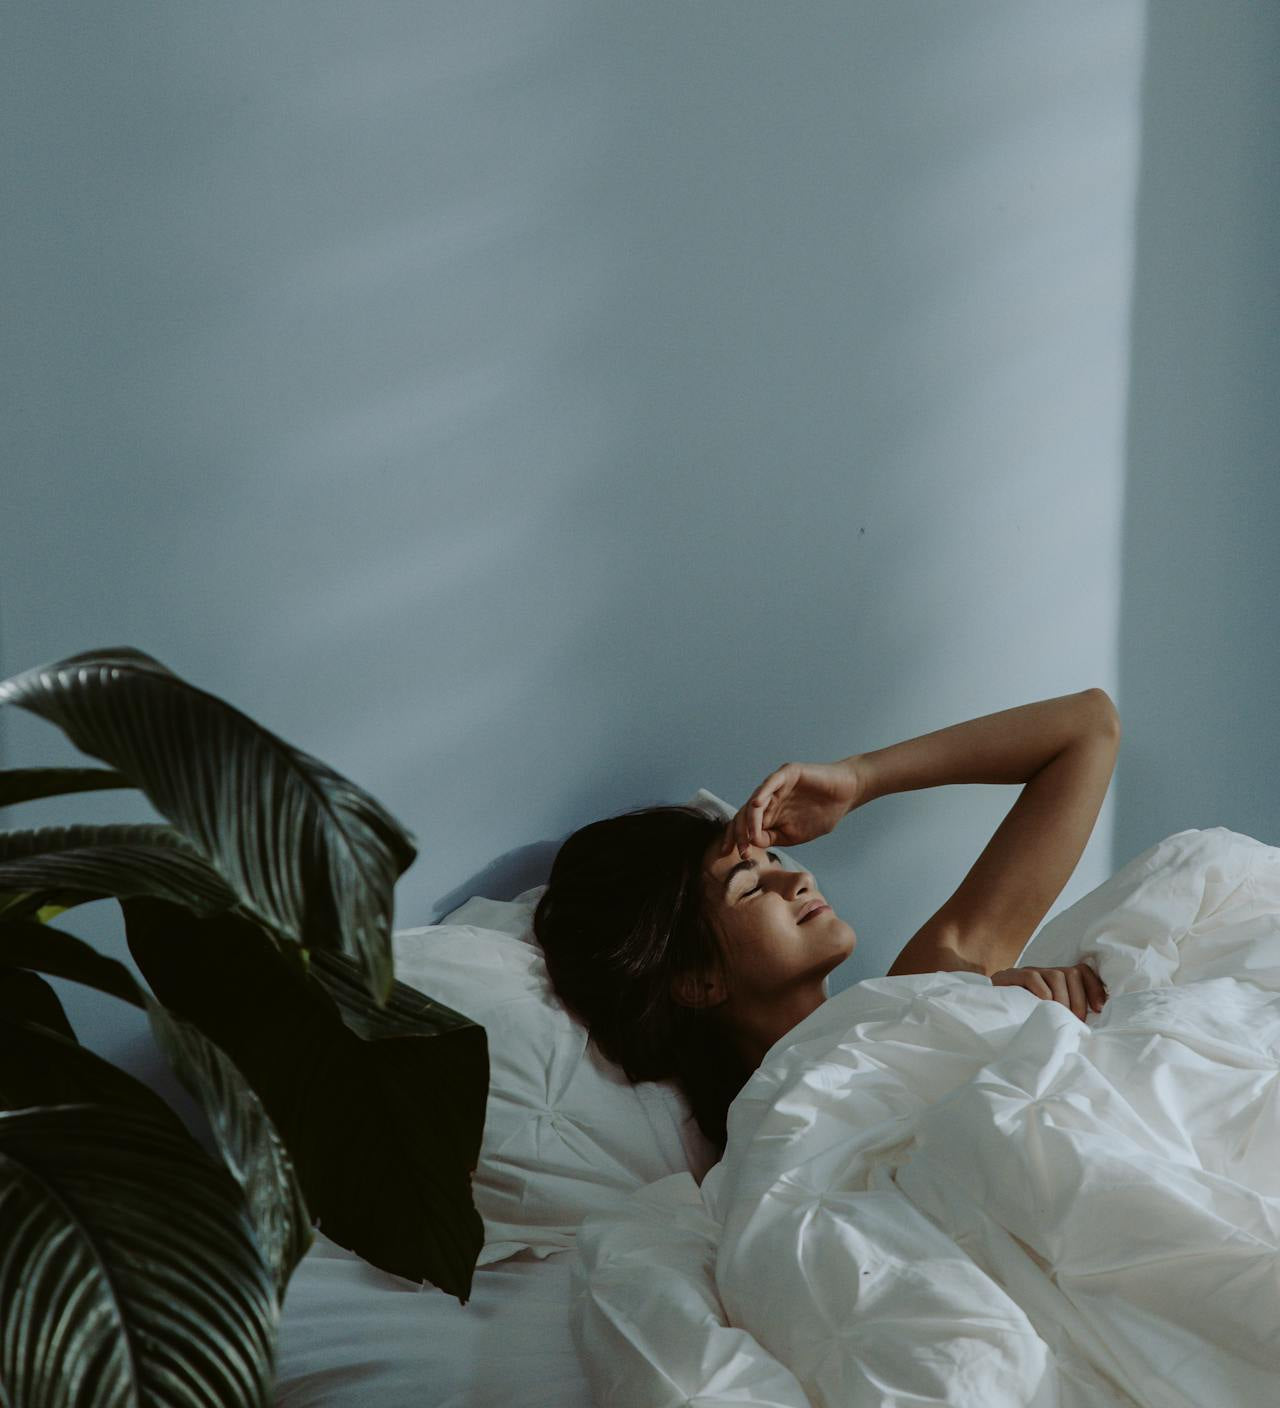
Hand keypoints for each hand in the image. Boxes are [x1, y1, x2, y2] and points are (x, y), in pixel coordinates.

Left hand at [718, 759, 862, 856]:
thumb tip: (752, 843)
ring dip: (749, 820)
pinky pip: (770, 783)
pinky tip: (756, 806)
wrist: (846, 794)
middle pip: (743, 814)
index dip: (736, 839)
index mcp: (768, 814)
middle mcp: (768, 799)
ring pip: (754, 801)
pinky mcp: (787, 774)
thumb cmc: (823, 814)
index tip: (733, 856)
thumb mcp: (794, 835)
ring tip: (748, 836)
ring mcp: (776, 785)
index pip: (744, 825)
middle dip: (739, 834)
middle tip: (740, 850)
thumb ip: (773, 838)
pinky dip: (762, 794)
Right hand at [990, 962, 1108, 1020]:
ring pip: (1057, 975)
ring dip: (1064, 1000)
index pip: (1082, 970)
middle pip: (1072, 973)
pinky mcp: (1012, 976)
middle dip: (1080, 1000)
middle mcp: (1045, 972)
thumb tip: (1089, 1026)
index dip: (1094, 987)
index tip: (1099, 1008)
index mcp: (1056, 980)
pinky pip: (1034, 978)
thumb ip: (1066, 1014)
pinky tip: (1043, 1007)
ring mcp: (1028, 972)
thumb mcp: (1049, 1014)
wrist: (986, 1010)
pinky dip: (1043, 993)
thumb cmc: (1022, 1017)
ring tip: (1060, 1017)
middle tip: (1076, 1021)